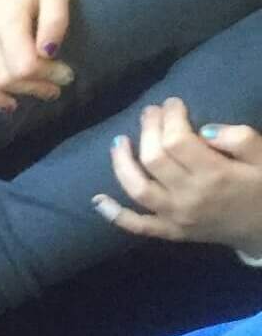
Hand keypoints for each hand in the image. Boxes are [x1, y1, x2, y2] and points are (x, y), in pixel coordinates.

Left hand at [94, 99, 261, 257]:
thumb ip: (239, 138)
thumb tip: (203, 130)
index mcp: (215, 174)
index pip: (178, 141)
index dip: (170, 118)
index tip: (172, 103)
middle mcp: (189, 197)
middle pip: (154, 159)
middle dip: (148, 130)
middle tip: (149, 113)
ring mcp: (175, 217)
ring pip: (137, 189)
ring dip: (122, 164)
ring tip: (118, 141)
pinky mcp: (170, 232)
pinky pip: (136, 226)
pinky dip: (114, 214)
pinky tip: (97, 199)